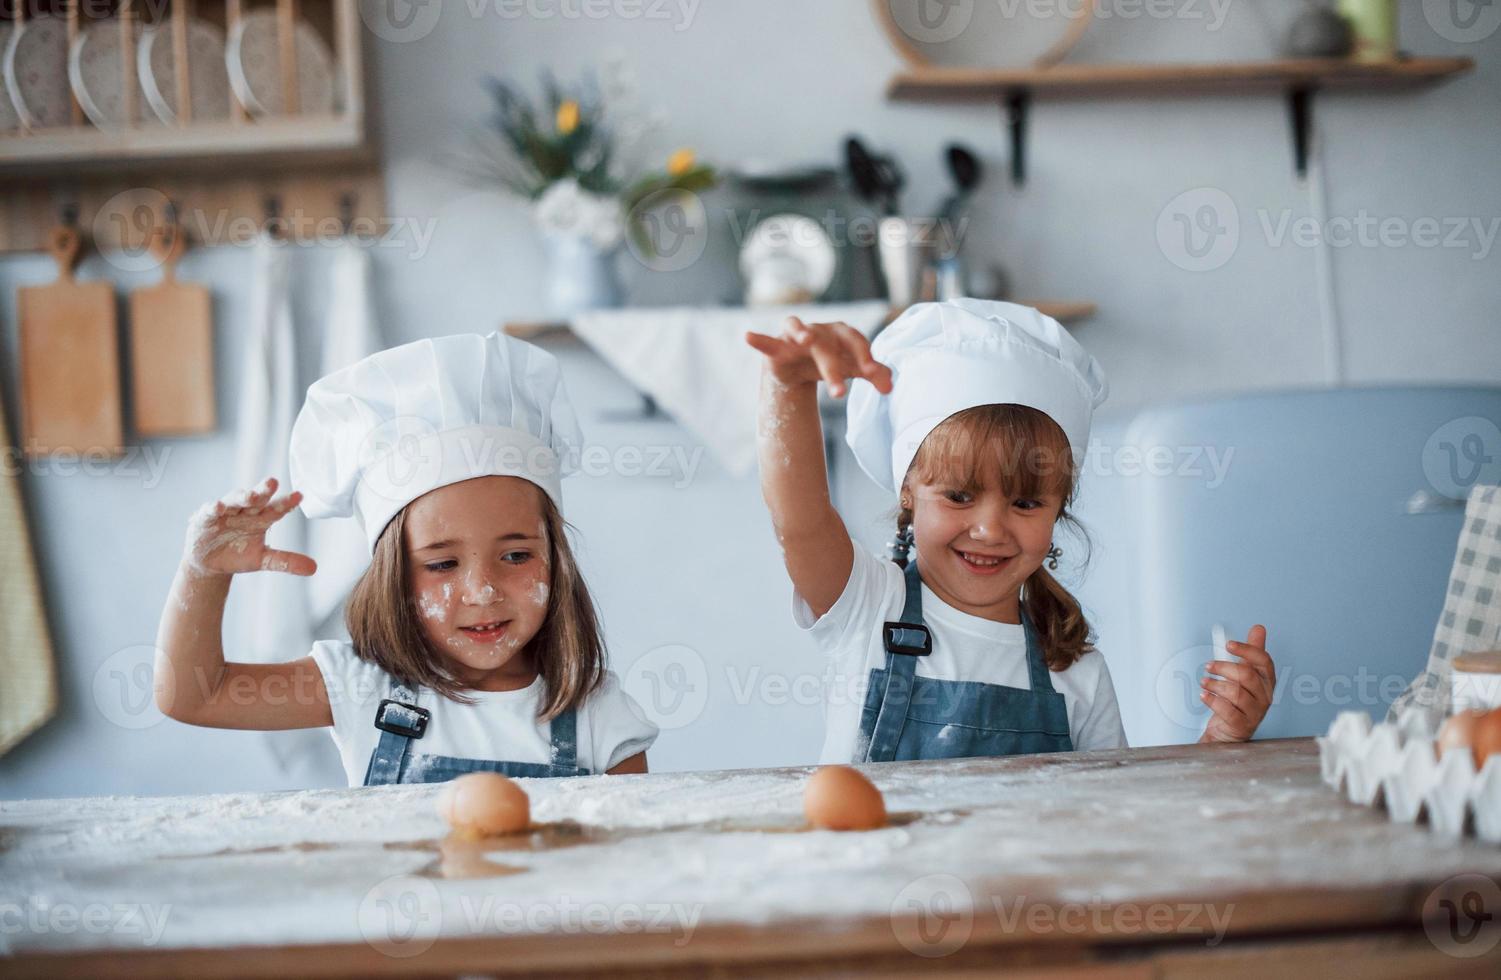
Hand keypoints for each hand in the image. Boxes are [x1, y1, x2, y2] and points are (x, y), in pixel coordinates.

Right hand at [183, 477, 315, 577]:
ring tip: (251, 496)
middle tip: (272, 482)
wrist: (210, 563)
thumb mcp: (264, 559)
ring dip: (242, 496)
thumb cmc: (239, 555)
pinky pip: (210, 511)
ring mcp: (226, 512)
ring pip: (235, 500)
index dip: (287, 503)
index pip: (277, 508)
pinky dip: (213, 508)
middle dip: (264, 490)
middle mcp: (246, 511)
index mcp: (262, 518)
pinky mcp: (206, 518)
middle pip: (257, 498)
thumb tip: (314, 568)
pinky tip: (219, 506)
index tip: (299, 496)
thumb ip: (286, 561)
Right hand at [745, 317, 892, 397]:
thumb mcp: (853, 369)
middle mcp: (819, 331)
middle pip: (828, 346)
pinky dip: (758, 339)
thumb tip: (891, 387)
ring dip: (802, 332)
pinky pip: (767, 342)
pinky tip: (748, 335)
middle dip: (834, 368)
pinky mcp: (777, 347)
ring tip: (804, 340)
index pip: (856, 341)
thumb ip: (874, 374)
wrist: (799, 369)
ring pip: (799, 332)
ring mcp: (796, 336)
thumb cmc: (830, 362)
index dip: (864, 356)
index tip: (872, 374)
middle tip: (839, 395)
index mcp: (841, 334)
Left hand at [1199, 625, 1274, 742]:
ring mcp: (1255, 712)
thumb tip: (1259, 629)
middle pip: (1247, 675)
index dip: (1246, 650)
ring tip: (1204, 682)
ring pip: (1236, 693)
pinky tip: (1204, 695)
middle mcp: (1264, 696)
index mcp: (1266, 681)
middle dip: (1224, 667)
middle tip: (1209, 666)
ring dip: (1215, 684)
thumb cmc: (1237, 700)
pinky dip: (1212, 700)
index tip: (1229, 644)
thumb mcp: (1243, 674)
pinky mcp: (1242, 725)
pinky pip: (1227, 711)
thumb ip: (1250, 652)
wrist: (1228, 730)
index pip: (1263, 661)